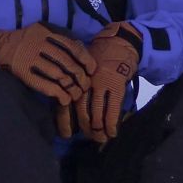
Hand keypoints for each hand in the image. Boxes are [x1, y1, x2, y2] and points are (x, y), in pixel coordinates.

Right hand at [0, 24, 95, 104]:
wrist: (0, 46)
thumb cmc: (28, 40)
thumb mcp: (43, 31)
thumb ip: (61, 38)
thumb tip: (84, 52)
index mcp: (47, 32)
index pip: (73, 47)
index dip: (86, 60)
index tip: (91, 70)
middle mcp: (40, 44)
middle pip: (68, 63)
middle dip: (80, 77)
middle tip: (85, 86)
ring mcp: (31, 58)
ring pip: (59, 76)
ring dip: (72, 88)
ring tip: (76, 95)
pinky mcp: (24, 73)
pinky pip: (45, 85)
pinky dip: (58, 94)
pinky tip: (64, 99)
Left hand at [74, 21, 141, 144]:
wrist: (118, 44)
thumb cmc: (99, 59)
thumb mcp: (81, 70)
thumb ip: (75, 86)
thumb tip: (69, 109)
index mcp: (72, 78)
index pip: (64, 103)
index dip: (64, 122)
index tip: (66, 135)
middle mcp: (84, 82)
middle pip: (80, 111)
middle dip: (85, 128)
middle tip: (90, 138)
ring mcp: (100, 84)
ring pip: (96, 113)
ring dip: (98, 130)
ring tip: (101, 138)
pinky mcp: (115, 85)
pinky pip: (112, 109)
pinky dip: (111, 124)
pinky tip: (112, 133)